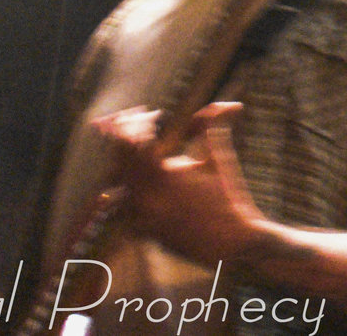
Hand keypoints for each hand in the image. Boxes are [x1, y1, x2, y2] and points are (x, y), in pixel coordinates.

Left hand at [94, 101, 267, 265]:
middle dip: (125, 142)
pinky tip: (143, 187)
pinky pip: (123, 211)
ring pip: (115, 186)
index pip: (134, 141)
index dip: (138, 123)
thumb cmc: (229, 198)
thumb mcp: (219, 159)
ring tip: (138, 157)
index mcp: (165, 173)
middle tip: (139, 132)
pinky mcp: (144, 233)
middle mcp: (147, 196)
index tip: (152, 115)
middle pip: (118, 161)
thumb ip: (213, 128)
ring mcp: (142, 216)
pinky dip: (129, 196)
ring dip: (124, 169)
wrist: (231, 242)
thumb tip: (223, 104)